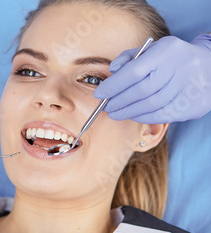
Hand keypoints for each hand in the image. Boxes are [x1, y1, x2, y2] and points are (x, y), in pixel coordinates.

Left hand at [94, 34, 210, 123]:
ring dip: (128, 111)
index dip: (113, 85)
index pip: (134, 71)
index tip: (99, 93)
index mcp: (166, 51)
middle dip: (118, 100)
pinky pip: (162, 115)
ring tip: (114, 113)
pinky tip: (132, 115)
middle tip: (105, 106)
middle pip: (141, 90)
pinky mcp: (193, 105)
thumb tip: (111, 70)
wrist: (210, 67)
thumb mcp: (153, 49)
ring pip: (151, 105)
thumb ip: (130, 57)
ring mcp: (188, 88)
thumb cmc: (172, 58)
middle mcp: (179, 68)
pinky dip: (143, 117)